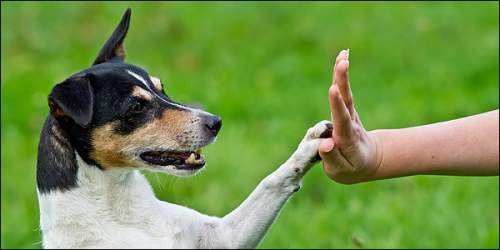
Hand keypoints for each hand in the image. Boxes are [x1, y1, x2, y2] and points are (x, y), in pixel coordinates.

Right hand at [318, 50, 381, 183]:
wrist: (368, 160)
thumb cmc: (351, 168)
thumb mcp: (341, 171)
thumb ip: (332, 158)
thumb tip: (326, 143)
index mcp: (347, 139)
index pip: (342, 120)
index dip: (337, 105)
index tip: (333, 90)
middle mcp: (350, 123)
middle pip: (346, 101)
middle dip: (343, 81)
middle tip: (342, 63)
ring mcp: (349, 114)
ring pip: (346, 92)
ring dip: (342, 73)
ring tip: (342, 54)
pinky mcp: (346, 108)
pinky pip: (343, 90)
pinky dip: (342, 74)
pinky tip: (342, 57)